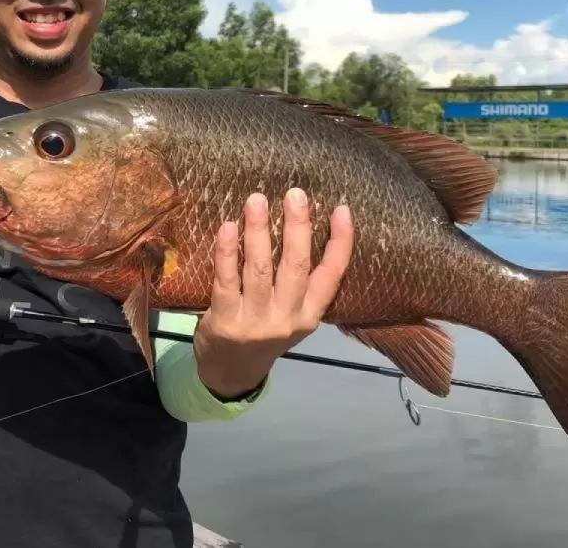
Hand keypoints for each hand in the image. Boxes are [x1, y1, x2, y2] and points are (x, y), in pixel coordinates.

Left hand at [193, 188, 354, 399]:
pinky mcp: (225, 322)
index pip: (332, 276)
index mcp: (309, 315)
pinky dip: (227, 252)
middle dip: (297, 227)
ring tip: (256, 200)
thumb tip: (299, 224)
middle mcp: (287, 319)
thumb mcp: (291, 315)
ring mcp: (256, 322)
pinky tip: (228, 227)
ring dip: (259, 231)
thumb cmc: (262, 331)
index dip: (340, 243)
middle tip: (295, 194)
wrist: (230, 373)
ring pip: (260, 269)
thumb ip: (297, 282)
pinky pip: (226, 281)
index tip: (342, 209)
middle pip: (296, 267)